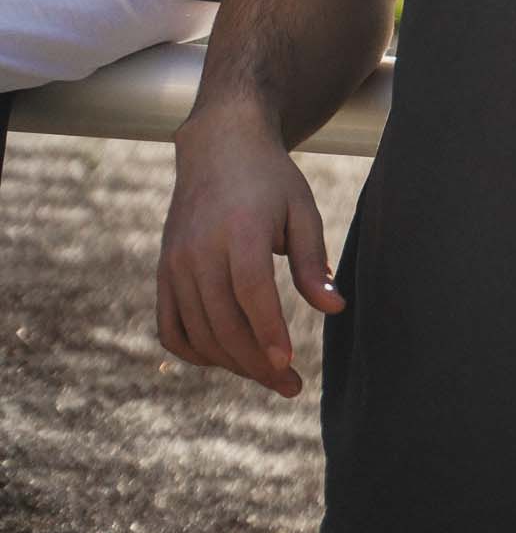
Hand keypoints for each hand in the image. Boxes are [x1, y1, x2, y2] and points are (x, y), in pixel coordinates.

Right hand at [157, 110, 344, 397]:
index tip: (287, 364)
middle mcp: (198, 248)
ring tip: (268, 374)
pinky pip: (170, 328)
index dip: (267, 331)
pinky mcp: (163, 271)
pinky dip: (195, 352)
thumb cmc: (271, 180)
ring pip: (198, 332)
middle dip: (257, 363)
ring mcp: (175, 262)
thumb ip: (313, 261)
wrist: (219, 146)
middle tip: (290, 386)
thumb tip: (335, 308)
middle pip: (223, 321)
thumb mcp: (301, 209)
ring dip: (232, 363)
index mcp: (239, 228)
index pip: (250, 291)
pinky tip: (227, 358)